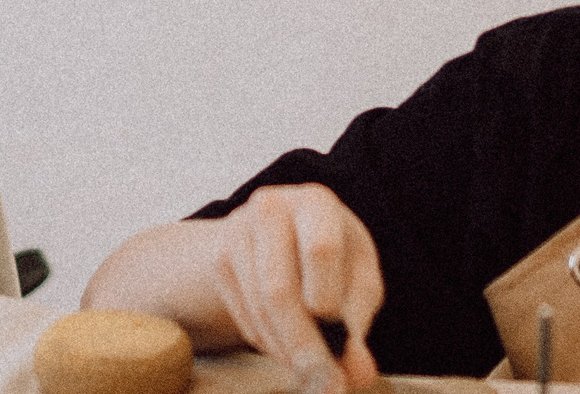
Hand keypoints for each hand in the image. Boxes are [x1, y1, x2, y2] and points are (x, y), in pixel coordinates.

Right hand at [211, 185, 383, 393]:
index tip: (338, 338)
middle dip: (303, 346)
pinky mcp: (220, 260)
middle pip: (279, 288)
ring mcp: (238, 233)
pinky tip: (287, 350)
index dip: (327, 299)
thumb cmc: (334, 259)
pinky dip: (268, 343)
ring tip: (312, 374)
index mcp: (316, 203)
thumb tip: (358, 372)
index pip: (320, 251)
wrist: (283, 235)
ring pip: (258, 308)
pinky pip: (243, 315)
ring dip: (286, 352)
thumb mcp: (359, 278)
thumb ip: (360, 320)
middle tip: (326, 384)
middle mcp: (271, 208)